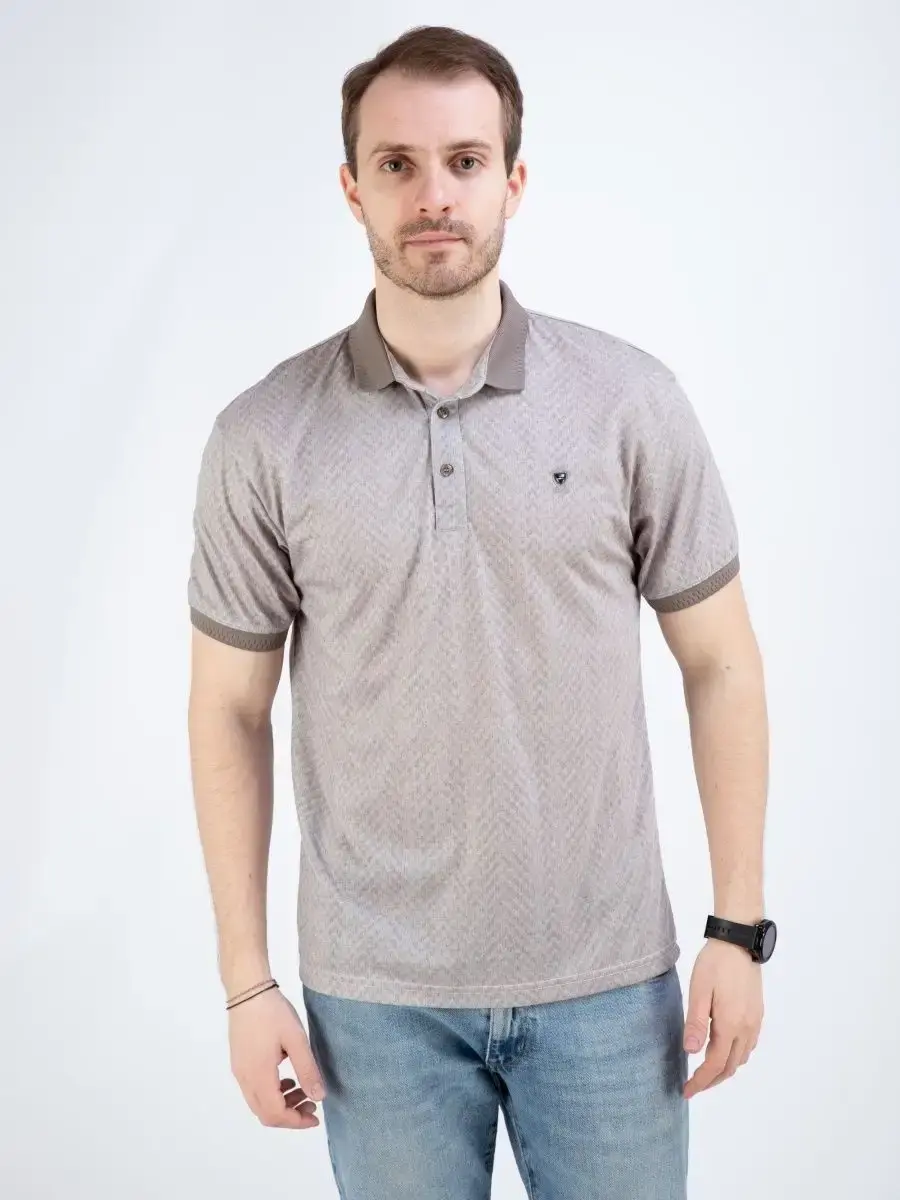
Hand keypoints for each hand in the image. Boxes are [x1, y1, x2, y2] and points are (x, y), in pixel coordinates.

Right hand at [228, 985, 327, 1128]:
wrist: (247, 990)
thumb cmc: (273, 1013)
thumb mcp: (296, 1040)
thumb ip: (307, 1070)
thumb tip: (319, 1098)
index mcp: (259, 1076)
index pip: (275, 1114)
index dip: (296, 1122)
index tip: (316, 1116)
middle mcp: (245, 1079)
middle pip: (265, 1114)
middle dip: (290, 1115)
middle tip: (312, 1105)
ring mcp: (239, 1070)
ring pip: (259, 1102)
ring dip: (281, 1104)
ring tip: (302, 1090)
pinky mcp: (239, 1061)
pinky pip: (254, 1089)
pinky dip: (272, 1092)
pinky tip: (287, 1078)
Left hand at [682, 937, 763, 1099]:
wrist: (740, 941)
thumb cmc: (715, 963)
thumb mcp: (699, 990)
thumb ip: (696, 1022)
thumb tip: (690, 1052)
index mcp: (730, 1025)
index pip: (714, 1064)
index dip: (700, 1082)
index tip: (685, 1091)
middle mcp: (747, 1028)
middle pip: (730, 1067)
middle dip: (711, 1081)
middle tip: (693, 1086)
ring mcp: (755, 1022)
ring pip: (741, 1058)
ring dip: (724, 1069)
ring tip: (705, 1071)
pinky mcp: (758, 1013)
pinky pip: (748, 1045)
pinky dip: (735, 1056)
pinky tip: (723, 1049)